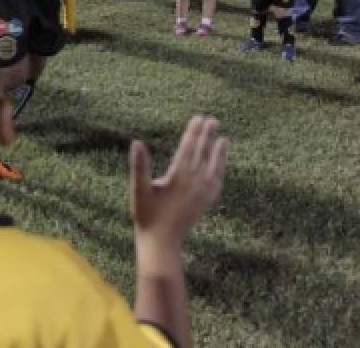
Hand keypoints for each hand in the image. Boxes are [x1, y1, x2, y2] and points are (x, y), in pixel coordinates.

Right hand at [130, 115, 227, 244]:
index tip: (199, 118)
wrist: (162, 241)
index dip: (193, 132)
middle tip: (213, 120)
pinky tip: (221, 166)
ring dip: (218, 152)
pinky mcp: (205, 203)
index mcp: (178, 177)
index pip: (189, 148)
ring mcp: (202, 194)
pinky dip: (220, 171)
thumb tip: (136, 142)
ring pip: (214, 167)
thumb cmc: (146, 214)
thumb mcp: (139, 189)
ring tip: (223, 138)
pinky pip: (217, 182)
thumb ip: (139, 165)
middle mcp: (195, 183)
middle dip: (207, 136)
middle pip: (203, 154)